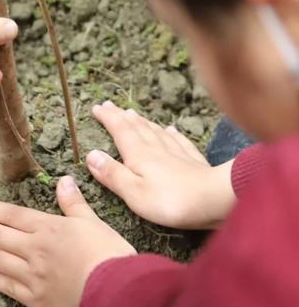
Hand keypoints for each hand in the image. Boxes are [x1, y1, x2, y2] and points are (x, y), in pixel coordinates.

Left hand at [0, 176, 134, 306]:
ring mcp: (33, 277)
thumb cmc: (111, 256)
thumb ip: (74, 204)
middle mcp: (35, 251)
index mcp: (49, 229)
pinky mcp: (36, 301)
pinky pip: (6, 286)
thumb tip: (64, 181)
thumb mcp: (94, 223)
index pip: (12, 215)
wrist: (118, 296)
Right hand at [86, 101, 235, 229]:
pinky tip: (171, 130)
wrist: (214, 199)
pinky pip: (179, 142)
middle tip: (111, 106)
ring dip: (143, 123)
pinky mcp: (194, 162)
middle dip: (122, 116)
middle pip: (137, 128)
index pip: (120, 131)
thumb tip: (91, 155)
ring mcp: (177, 154)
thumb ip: (112, 174)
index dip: (108, 118)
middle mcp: (157, 149)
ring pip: (156, 132)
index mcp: (139, 155)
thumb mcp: (133, 192)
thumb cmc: (170, 201)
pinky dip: (172, 134)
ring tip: (134, 115)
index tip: (97, 107)